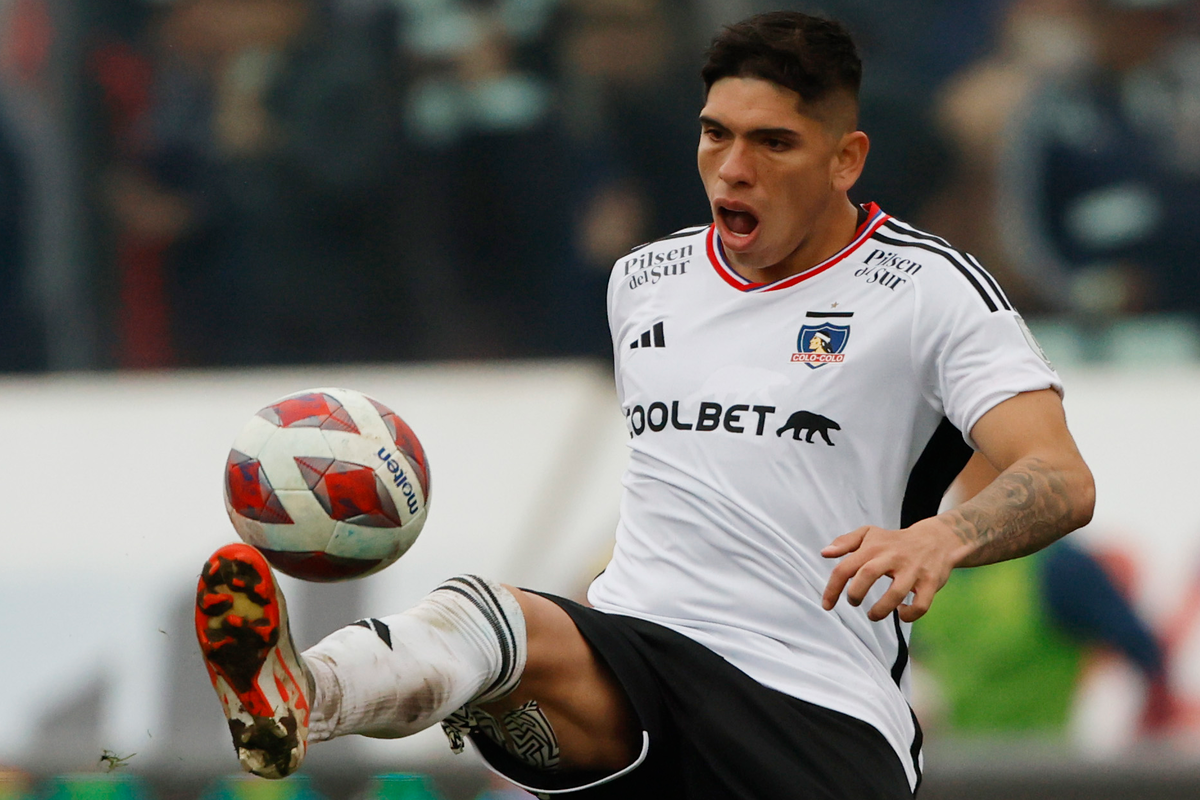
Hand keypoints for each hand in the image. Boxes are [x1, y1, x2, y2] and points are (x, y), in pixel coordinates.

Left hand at [821, 520, 968, 622]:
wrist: (937, 538)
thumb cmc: (895, 541)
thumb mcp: (869, 534)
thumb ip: (845, 542)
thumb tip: (825, 553)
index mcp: (874, 548)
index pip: (846, 567)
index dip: (832, 588)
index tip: (827, 605)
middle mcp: (892, 557)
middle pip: (868, 575)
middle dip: (855, 594)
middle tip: (854, 602)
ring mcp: (913, 570)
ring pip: (895, 593)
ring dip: (880, 610)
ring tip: (874, 614)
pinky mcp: (930, 582)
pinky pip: (921, 605)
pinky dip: (909, 615)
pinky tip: (902, 612)